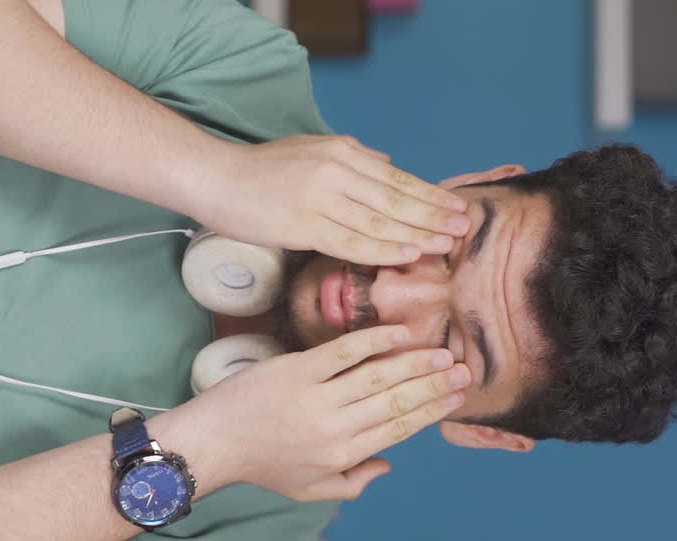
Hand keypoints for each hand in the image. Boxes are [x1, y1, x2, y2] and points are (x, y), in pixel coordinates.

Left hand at [176, 326, 471, 502]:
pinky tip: (400, 333)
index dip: (432, 411)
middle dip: (435, 385)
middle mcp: (336, 426)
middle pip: (397, 400)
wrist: (214, 441)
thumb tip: (390, 465)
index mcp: (343, 455)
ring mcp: (316, 395)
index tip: (457, 397)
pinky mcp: (297, 369)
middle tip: (463, 370)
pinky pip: (344, 350)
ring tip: (442, 352)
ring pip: (378, 375)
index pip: (398, 428)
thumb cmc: (262, 465)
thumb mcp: (310, 489)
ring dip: (415, 362)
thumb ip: (354, 482)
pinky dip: (375, 340)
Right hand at [193, 135, 471, 265]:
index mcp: (342, 151)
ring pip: (379, 221)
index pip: (396, 177)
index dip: (429, 195)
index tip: (456, 207)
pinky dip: (383, 249)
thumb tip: (387, 162)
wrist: (215, 178)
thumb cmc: (260, 169)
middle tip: (461, 229)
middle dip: (432, 215)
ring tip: (443, 244)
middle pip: (395, 198)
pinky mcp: (304, 224)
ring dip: (415, 234)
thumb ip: (350, 157)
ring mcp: (321, 197)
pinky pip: (353, 241)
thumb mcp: (310, 148)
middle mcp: (336, 170)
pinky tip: (406, 255)